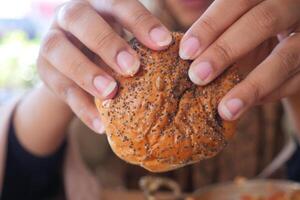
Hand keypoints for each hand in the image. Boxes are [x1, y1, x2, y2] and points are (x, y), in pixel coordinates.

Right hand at [37, 0, 171, 132]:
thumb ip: (145, 47)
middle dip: (106, 43)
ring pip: (57, 50)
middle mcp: (69, 17)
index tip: (163, 43)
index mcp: (97, 6)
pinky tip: (101, 125)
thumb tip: (187, 63)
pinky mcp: (45, 71)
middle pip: (80, 19)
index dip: (140, 22)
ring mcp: (51, 42)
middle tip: (132, 68)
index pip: (118, 4)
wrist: (76, 65)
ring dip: (85, 72)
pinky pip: (59, 89)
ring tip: (110, 93)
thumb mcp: (126, 41)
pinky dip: (81, 108)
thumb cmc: (110, 50)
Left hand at [180, 0, 299, 120]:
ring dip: (252, 86)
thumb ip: (219, 31)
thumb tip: (186, 53)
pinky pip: (298, 80)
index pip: (237, 1)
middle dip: (225, 50)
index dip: (210, 26)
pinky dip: (270, 95)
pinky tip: (246, 105)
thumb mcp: (238, 22)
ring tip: (225, 109)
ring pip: (285, 57)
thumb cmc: (254, 29)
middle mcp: (292, 6)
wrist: (292, 35)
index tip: (186, 52)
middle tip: (197, 76)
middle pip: (262, 21)